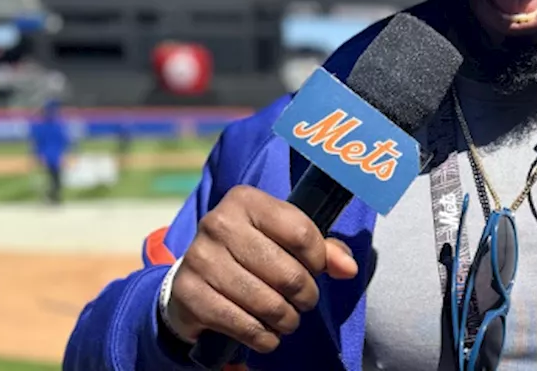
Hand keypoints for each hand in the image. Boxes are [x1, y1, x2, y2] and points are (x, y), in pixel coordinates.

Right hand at [165, 185, 358, 352]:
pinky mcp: (189, 294)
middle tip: (304, 302)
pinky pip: (243, 325)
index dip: (319, 259)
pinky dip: (264, 337)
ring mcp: (200, 258)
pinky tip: (267, 334)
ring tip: (287, 319)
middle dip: (305, 295)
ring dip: (286, 319)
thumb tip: (348, 268)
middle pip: (287, 272)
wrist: (195, 281)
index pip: (301, 232)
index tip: (316, 269)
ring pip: (267, 302)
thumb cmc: (252, 255)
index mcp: (245, 200)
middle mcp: (218, 223)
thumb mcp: (285, 240)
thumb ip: (323, 249)